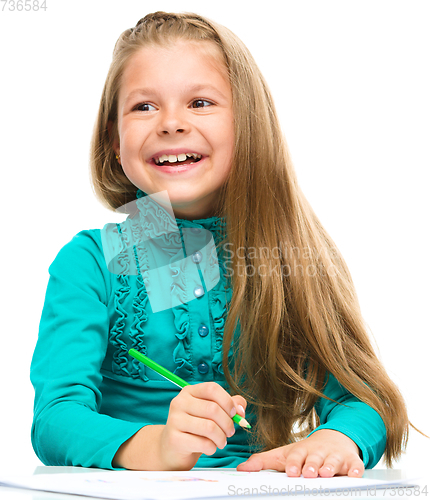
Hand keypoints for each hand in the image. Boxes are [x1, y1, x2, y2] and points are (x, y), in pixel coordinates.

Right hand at [160, 382, 246, 469]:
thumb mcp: (211, 412)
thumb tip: (241, 409)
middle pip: (213, 409)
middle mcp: (180, 402)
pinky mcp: (174, 439)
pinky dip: (212, 448)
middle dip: (228, 423)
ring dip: (221, 438)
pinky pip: (203, 443)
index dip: (227, 401)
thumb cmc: (196, 427)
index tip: (234, 413)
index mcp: (190, 391)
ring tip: (221, 441)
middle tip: (230, 432)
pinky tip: (210, 448)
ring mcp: (175, 420)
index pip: (212, 388)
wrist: (173, 448)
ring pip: (209, 427)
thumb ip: (229, 405)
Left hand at [236, 429, 363, 477]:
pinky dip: (355, 469)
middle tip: (309, 473)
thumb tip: (240, 469)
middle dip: (312, 465)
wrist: (334, 439)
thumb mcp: (284, 455)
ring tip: (327, 473)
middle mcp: (318, 452)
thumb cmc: (306, 451)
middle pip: (314, 459)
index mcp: (301, 451)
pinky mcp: (351, 461)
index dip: (294, 463)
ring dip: (330, 467)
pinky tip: (355, 474)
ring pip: (333, 462)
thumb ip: (263, 462)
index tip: (291, 471)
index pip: (296, 457)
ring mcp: (335, 456)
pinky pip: (355, 465)